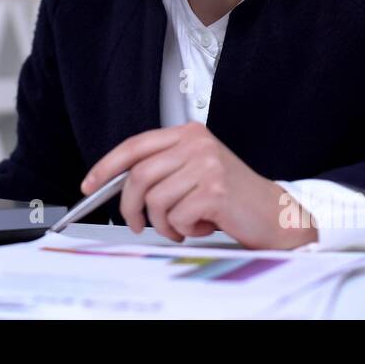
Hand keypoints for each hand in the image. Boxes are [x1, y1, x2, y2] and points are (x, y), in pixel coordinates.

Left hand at [80, 122, 318, 248]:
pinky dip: (183, 230)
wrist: (276, 215)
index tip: (88, 185)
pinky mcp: (214, 190)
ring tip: (182, 225)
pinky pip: (176, 217)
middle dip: (131, 207)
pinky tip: (202, 225)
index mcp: (189, 133)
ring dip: (163, 224)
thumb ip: (162, 169)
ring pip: (155, 200)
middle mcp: (197, 143)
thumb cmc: (233, 198)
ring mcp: (207, 165)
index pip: (135, 146)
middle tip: (137, 223)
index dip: (106, 167)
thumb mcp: (195, 171)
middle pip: (138, 176)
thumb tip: (117, 185)